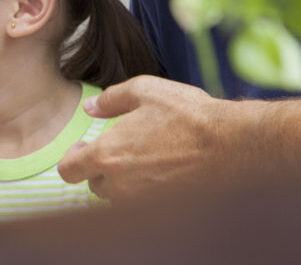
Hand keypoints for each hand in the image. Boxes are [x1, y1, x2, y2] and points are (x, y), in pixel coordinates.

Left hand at [58, 75, 228, 201]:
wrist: (231, 145)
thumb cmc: (188, 115)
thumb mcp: (145, 91)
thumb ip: (111, 99)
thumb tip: (90, 108)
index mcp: (107, 155)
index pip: (69, 171)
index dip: (72, 160)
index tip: (82, 151)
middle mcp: (119, 184)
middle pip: (94, 185)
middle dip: (101, 169)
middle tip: (119, 152)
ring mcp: (142, 202)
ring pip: (118, 197)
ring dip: (122, 183)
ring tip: (143, 161)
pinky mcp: (163, 211)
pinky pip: (142, 206)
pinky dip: (145, 193)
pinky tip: (161, 174)